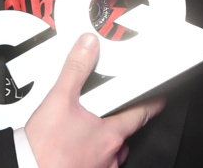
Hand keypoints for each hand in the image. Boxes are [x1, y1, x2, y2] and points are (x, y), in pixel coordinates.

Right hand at [24, 32, 164, 167]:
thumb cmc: (44, 146)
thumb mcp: (59, 99)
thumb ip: (75, 70)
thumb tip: (88, 47)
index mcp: (110, 134)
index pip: (141, 115)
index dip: (151, 105)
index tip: (158, 100)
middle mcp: (110, 154)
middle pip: (124, 133)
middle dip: (118, 121)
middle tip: (106, 111)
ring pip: (111, 151)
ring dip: (104, 140)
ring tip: (86, 129)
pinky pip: (98, 164)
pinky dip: (92, 155)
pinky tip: (77, 148)